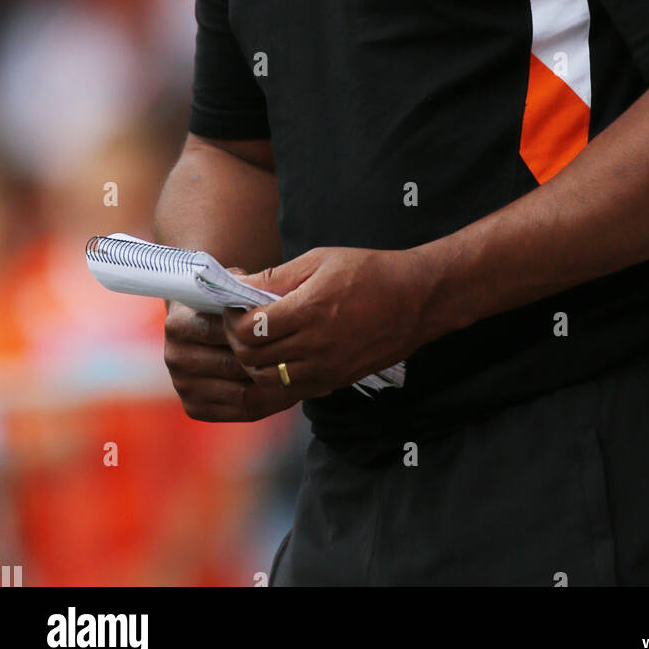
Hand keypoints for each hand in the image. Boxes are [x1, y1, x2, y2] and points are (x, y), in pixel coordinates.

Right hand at [163, 279, 302, 420]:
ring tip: (306, 375)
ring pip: (241, 393)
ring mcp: (183, 386)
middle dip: (270, 361)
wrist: (200, 321)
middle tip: (306, 357)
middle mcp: (175, 357)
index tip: (290, 329)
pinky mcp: (194, 407)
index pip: (221, 331)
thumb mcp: (232, 286)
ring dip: (276, 386)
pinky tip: (292, 390)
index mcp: (178, 324)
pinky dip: (271, 402)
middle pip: (232, 366)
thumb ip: (246, 291)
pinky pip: (241, 411)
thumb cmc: (224, 302)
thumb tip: (271, 300)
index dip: (257, 331)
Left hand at [222, 246, 431, 399]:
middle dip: (237, 339)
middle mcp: (314, 346)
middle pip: (251, 358)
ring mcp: (325, 370)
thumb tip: (238, 284)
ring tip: (259, 339)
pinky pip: (291, 389)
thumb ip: (276, 277)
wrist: (417, 300)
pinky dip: (277, 375)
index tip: (234, 304)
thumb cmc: (369, 272)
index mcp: (308, 311)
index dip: (232, 317)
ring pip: (267, 379)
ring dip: (254, 361)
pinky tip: (281, 355)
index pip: (248, 330)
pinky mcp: (335, 382)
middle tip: (240, 320)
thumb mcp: (320, 260)